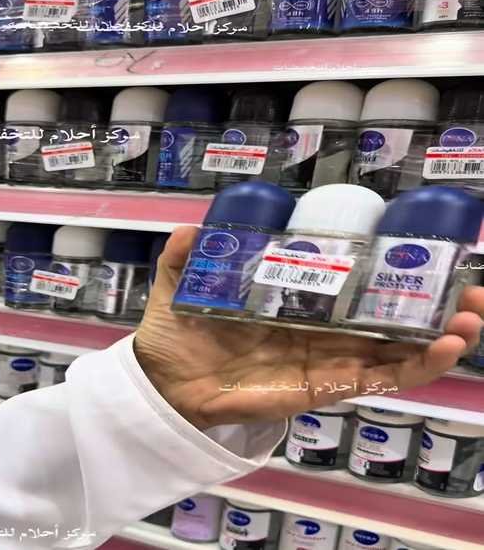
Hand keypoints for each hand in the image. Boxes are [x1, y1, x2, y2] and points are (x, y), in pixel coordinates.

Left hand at [135, 227, 483, 430]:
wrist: (162, 385)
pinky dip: (413, 368)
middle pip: (380, 319)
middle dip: (426, 305)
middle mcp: (314, 333)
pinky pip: (374, 380)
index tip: (417, 252)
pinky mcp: (321, 387)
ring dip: (435, 335)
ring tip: (473, 315)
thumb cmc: (176, 337)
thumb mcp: (179, 287)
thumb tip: (192, 228)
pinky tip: (446, 347)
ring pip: (390, 351)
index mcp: (290, 306)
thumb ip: (183, 257)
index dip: (381, 274)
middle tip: (468, 284)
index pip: (345, 288)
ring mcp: (322, 361)